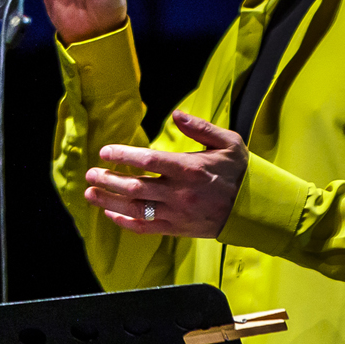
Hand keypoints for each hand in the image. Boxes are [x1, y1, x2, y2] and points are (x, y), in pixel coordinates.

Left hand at [82, 111, 246, 238]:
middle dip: (107, 179)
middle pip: (134, 186)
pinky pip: (145, 228)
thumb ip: (201, 128)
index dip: (123, 154)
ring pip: (135, 208)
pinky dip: (124, 222)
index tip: (105, 151)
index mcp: (190, 168)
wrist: (254, 207)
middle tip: (90, 173)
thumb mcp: (229, 143)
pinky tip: (110, 214)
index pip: (148, 160)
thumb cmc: (240, 171)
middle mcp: (180, 192)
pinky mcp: (177, 228)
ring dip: (108, 200)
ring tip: (90, 193)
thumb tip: (176, 114)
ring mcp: (177, 213)